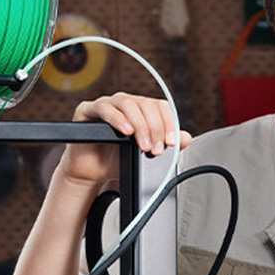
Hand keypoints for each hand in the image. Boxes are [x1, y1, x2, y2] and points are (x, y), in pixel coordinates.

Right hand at [56, 92, 192, 188]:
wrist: (93, 171)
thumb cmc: (118, 159)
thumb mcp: (145, 154)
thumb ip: (166, 144)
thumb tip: (186, 137)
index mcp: (141, 110)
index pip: (160, 106)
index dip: (168, 123)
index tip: (171, 142)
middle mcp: (125, 103)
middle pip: (146, 105)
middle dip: (155, 128)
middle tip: (156, 149)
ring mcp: (106, 105)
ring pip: (128, 104)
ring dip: (139, 125)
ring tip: (143, 144)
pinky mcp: (87, 110)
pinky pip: (104, 108)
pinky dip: (117, 118)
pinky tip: (125, 130)